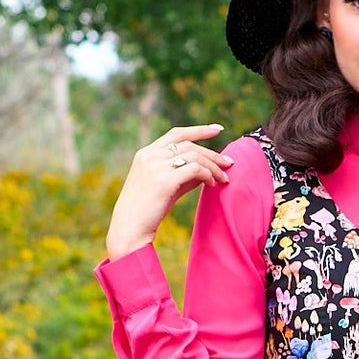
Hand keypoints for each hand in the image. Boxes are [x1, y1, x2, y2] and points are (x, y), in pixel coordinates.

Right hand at [105, 123, 232, 260]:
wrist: (129, 229)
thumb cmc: (147, 211)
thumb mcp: (164, 187)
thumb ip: (182, 175)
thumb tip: (206, 170)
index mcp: (146, 153)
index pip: (177, 133)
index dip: (199, 130)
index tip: (218, 129)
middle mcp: (150, 156)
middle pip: (189, 145)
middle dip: (213, 153)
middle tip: (229, 163)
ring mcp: (155, 167)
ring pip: (194, 156)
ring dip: (213, 166)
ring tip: (223, 179)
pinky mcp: (163, 181)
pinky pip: (194, 170)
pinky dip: (207, 174)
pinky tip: (212, 184)